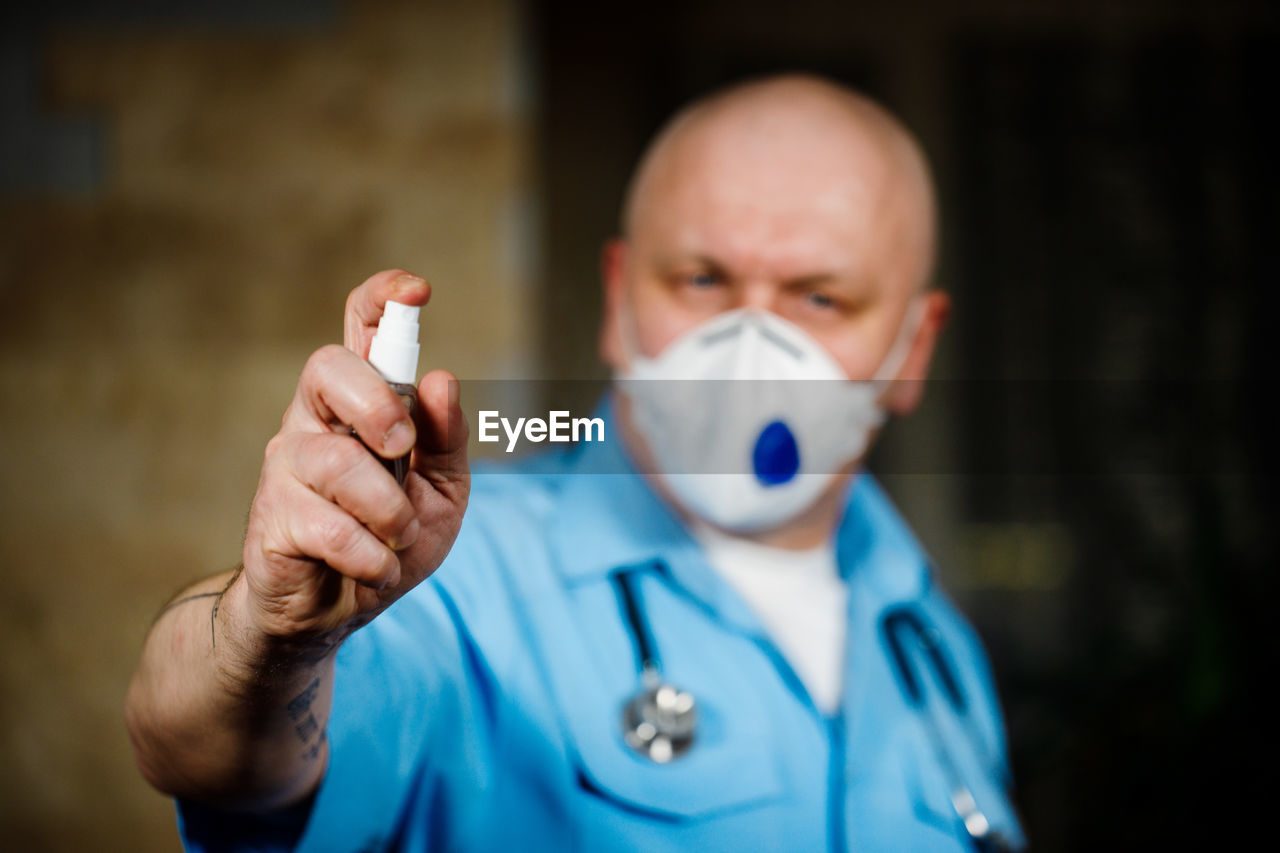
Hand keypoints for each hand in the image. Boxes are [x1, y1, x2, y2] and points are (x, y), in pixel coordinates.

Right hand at [235, 270, 469, 649]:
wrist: (341, 613)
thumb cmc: (391, 538)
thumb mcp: (442, 489)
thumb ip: (447, 438)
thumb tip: (442, 380)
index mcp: (362, 404)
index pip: (360, 329)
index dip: (383, 300)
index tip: (418, 290)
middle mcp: (316, 420)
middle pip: (327, 368)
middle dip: (377, 405)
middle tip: (403, 448)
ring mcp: (286, 465)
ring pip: (338, 461)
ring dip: (389, 510)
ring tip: (398, 537)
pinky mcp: (271, 517)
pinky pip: (328, 526)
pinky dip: (370, 555)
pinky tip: (374, 566)